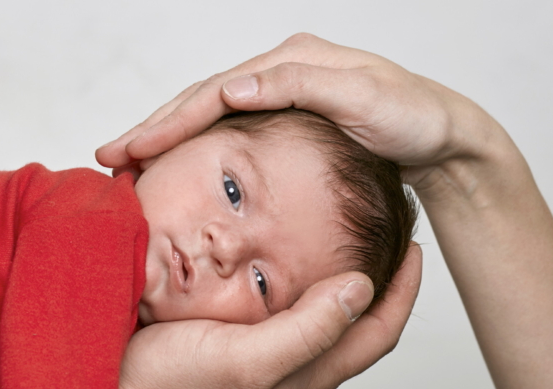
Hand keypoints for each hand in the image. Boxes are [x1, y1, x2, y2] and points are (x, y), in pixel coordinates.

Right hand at [95, 33, 493, 186]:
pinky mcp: (284, 116)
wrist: (444, 137)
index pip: (214, 92)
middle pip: (199, 99)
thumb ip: (298, 88)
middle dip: (152, 128)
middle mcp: (278, 72)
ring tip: (127, 159)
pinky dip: (194, 145)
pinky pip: (226, 129)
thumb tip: (233, 88)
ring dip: (165, 136)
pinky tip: (175, 161)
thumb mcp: (364, 100)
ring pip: (207, 115)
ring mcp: (279, 93)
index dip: (168, 121)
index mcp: (290, 62)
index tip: (131, 149)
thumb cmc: (412, 120)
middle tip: (109, 155)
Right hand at [107, 244, 421, 388]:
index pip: (375, 333)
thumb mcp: (246, 363)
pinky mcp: (226, 337)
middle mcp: (287, 365)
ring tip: (337, 239)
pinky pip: (273, 307)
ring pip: (314, 314)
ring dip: (334, 279)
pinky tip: (273, 256)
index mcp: (303, 374)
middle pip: (351, 324)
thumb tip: (361, 289)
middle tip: (383, 237)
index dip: (404, 292)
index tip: (416, 247)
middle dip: (378, 283)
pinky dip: (287, 278)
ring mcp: (257, 352)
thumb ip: (307, 331)